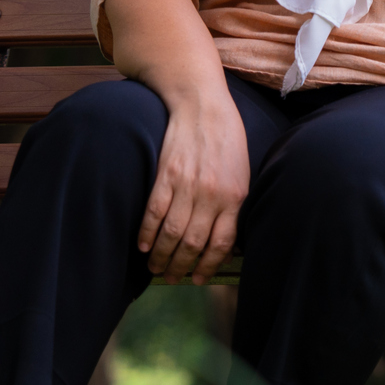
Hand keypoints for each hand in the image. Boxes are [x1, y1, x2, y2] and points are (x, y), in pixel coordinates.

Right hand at [139, 89, 251, 284]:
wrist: (203, 106)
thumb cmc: (227, 140)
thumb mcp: (241, 173)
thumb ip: (232, 205)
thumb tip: (224, 241)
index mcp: (234, 196)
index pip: (221, 243)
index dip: (208, 266)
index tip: (198, 279)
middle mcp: (211, 195)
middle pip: (193, 243)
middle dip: (181, 267)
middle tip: (172, 278)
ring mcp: (187, 186)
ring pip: (171, 233)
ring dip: (161, 257)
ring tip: (156, 268)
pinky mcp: (166, 176)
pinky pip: (154, 213)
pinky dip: (147, 234)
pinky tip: (144, 246)